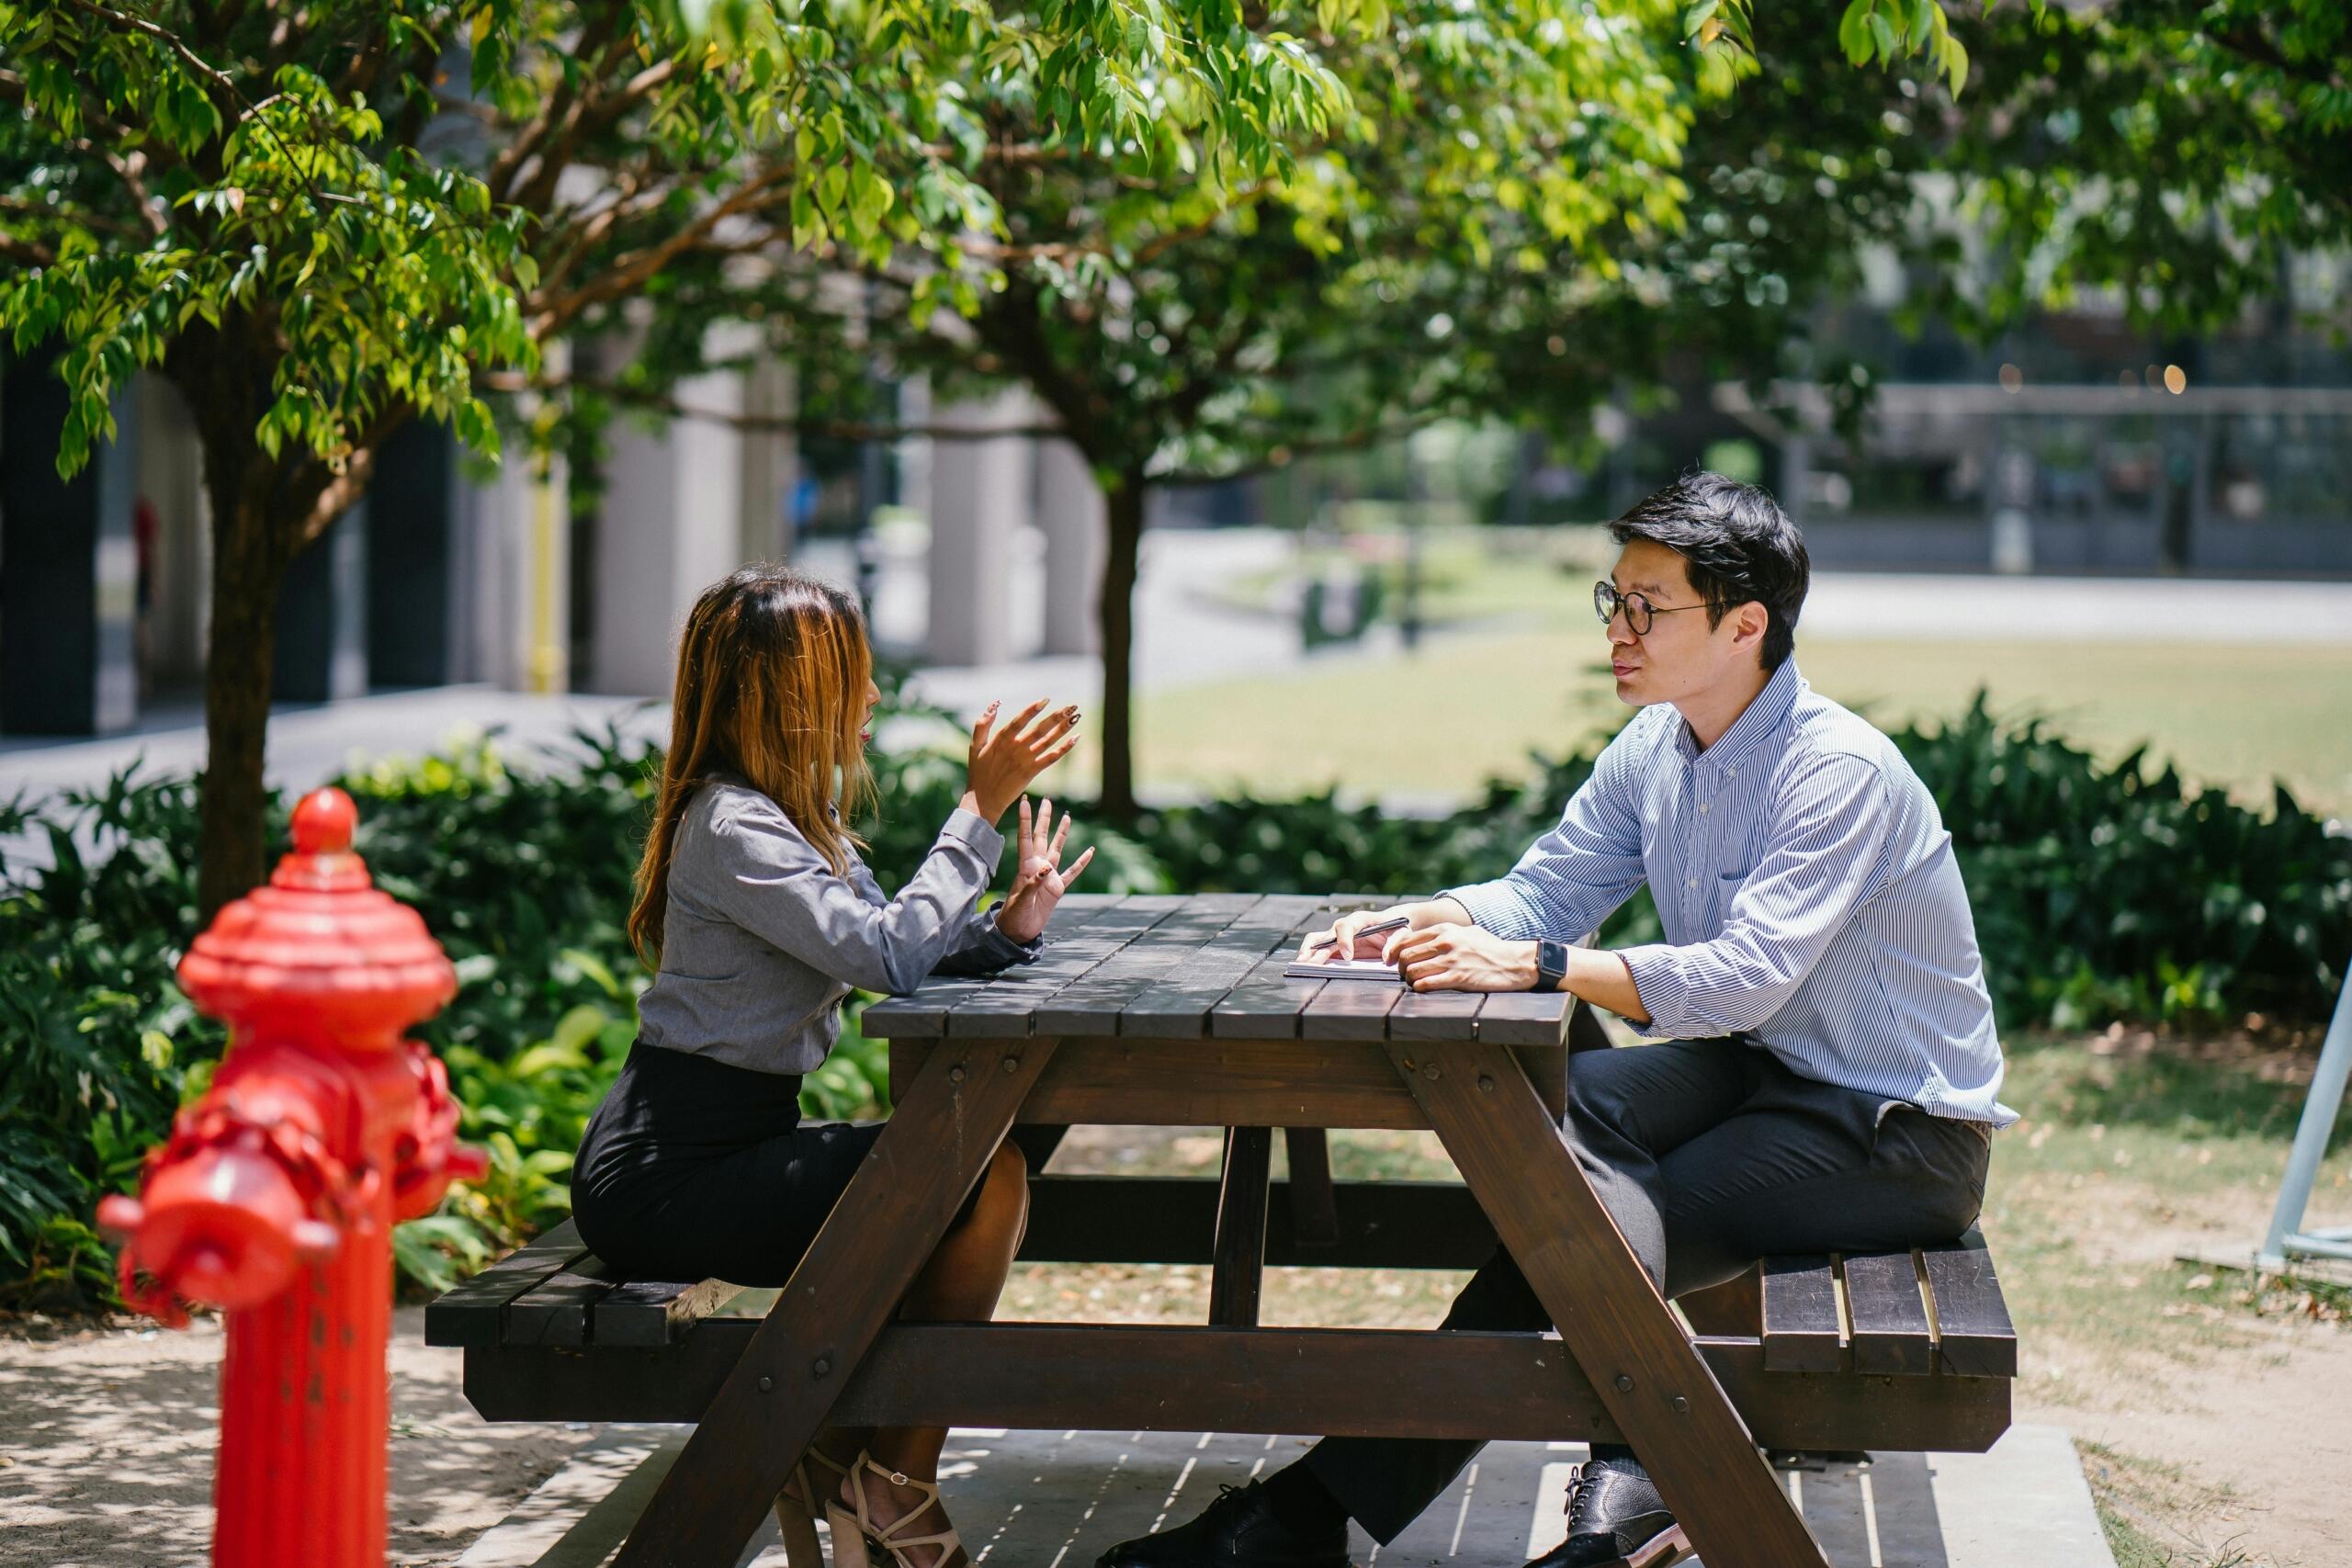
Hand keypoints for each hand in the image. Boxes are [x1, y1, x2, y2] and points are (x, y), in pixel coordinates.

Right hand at [964, 698, 1078, 822]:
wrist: (984, 800)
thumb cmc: (979, 772)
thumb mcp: (975, 746)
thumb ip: (982, 724)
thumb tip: (995, 704)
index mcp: (1001, 740)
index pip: (1019, 721)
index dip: (1032, 710)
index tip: (1046, 699)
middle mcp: (1016, 748)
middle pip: (1040, 729)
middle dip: (1057, 717)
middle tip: (1072, 706)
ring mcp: (1025, 760)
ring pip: (1048, 742)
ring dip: (1063, 729)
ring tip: (1076, 717)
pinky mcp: (1032, 772)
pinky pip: (1051, 758)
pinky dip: (1064, 749)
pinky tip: (1075, 739)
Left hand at [994, 797, 1097, 943]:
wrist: (1018, 930)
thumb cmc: (1014, 915)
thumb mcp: (1021, 901)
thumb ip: (1033, 884)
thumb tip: (1046, 868)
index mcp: (1026, 866)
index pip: (1025, 838)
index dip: (1025, 819)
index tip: (1025, 800)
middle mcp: (1037, 866)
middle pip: (1042, 837)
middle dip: (1044, 818)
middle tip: (1047, 800)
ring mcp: (1048, 876)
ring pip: (1057, 849)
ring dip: (1062, 833)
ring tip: (1066, 816)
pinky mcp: (1057, 888)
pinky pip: (1072, 872)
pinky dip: (1082, 862)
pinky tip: (1090, 851)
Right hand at [1298, 905, 1406, 960]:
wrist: (1391, 925)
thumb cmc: (1397, 927)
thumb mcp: (1401, 933)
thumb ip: (1395, 943)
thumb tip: (1386, 958)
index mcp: (1361, 919)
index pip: (1347, 926)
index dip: (1345, 940)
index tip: (1348, 957)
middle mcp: (1345, 925)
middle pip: (1327, 935)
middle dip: (1319, 951)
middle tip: (1311, 964)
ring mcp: (1337, 935)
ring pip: (1317, 940)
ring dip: (1308, 951)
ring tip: (1301, 964)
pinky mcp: (1335, 945)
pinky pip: (1318, 948)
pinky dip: (1310, 956)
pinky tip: (1305, 966)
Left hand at [1389, 924, 1539, 991]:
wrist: (1513, 963)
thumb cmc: (1490, 948)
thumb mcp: (1466, 932)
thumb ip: (1445, 934)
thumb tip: (1424, 940)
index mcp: (1445, 930)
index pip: (1406, 938)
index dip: (1394, 952)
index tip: (1392, 961)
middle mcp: (1445, 943)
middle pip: (1406, 956)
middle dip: (1400, 968)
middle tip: (1404, 974)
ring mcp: (1451, 961)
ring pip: (1413, 971)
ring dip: (1410, 980)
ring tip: (1415, 983)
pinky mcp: (1458, 978)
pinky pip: (1426, 984)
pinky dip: (1420, 988)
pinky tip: (1423, 988)